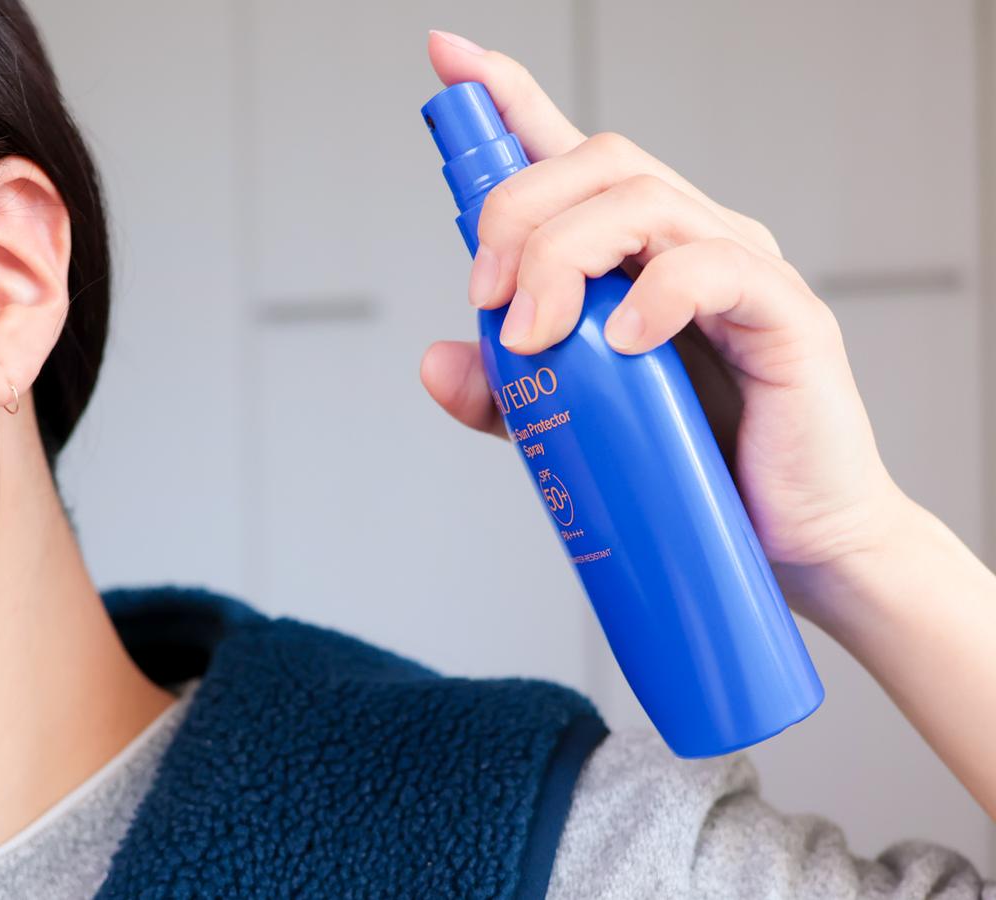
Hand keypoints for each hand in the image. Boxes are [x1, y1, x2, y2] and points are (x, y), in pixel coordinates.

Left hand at [420, 29, 911, 621]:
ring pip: (643, 199)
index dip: (510, 99)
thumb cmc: (693, 469)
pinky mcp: (786, 315)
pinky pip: (718, 267)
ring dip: (563, 256)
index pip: (572, 154)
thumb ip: (505, 392)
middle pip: (594, 162)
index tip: (450, 60)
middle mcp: (689, 241)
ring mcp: (740, 271)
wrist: (792, 544)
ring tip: (536, 335)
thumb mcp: (573, 425)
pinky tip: (624, 343)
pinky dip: (657, 296)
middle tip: (484, 296)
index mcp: (637, 255)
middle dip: (516, 212)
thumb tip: (434, 360)